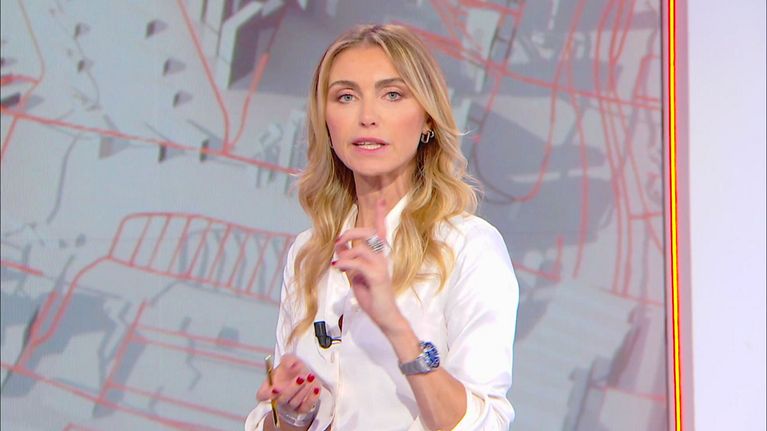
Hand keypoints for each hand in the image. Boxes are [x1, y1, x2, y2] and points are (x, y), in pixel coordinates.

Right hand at [256, 354, 320, 414]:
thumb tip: (288, 364)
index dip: (266, 394)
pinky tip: (316, 387)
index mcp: (270, 388)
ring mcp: (290, 405)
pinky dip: (312, 397)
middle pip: (281, 400)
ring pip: (295, 402)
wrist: (305, 376)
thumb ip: (287, 360)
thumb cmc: (293, 369)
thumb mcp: (290, 360)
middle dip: (292, 388)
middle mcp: (279, 399)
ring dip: (303, 390)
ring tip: (311, 378)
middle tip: (301, 377)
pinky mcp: (302, 408)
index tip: (275, 387)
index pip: (262, 395)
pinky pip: (306, 406)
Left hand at [332, 199, 403, 332]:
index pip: (380, 231)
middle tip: (338, 240)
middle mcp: (382, 258)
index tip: (382, 199)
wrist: (385, 316)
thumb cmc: (372, 296)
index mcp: (378, 256)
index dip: (380, 215)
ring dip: (346, 251)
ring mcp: (381, 267)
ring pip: (363, 247)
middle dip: (352, 232)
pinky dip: (346, 263)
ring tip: (337, 262)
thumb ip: (349, 260)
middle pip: (369, 233)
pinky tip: (339, 267)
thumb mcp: (355, 275)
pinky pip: (359, 263)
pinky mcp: (377, 277)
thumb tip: (339, 248)